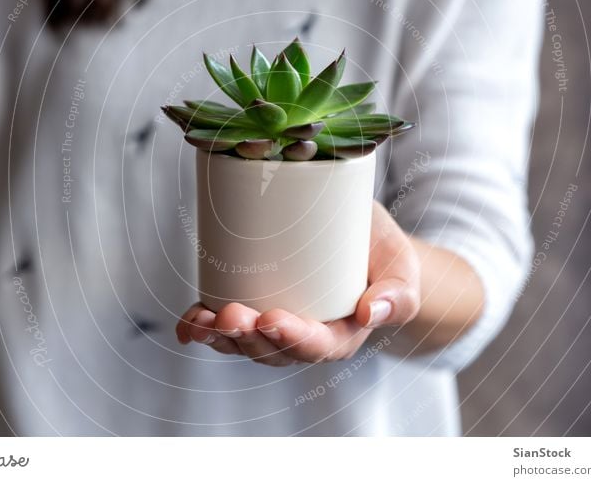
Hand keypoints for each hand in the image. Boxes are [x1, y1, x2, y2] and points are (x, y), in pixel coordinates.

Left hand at [175, 201, 420, 365]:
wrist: (364, 240)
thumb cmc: (383, 256)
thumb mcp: (402, 267)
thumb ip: (397, 292)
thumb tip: (372, 312)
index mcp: (342, 335)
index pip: (317, 346)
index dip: (292, 338)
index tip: (272, 318)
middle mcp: (305, 337)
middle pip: (274, 350)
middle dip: (248, 338)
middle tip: (231, 314)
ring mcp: (276, 326)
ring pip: (245, 344)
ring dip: (219, 337)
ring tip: (201, 320)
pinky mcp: (254, 307)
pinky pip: (225, 328)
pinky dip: (203, 327)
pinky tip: (188, 323)